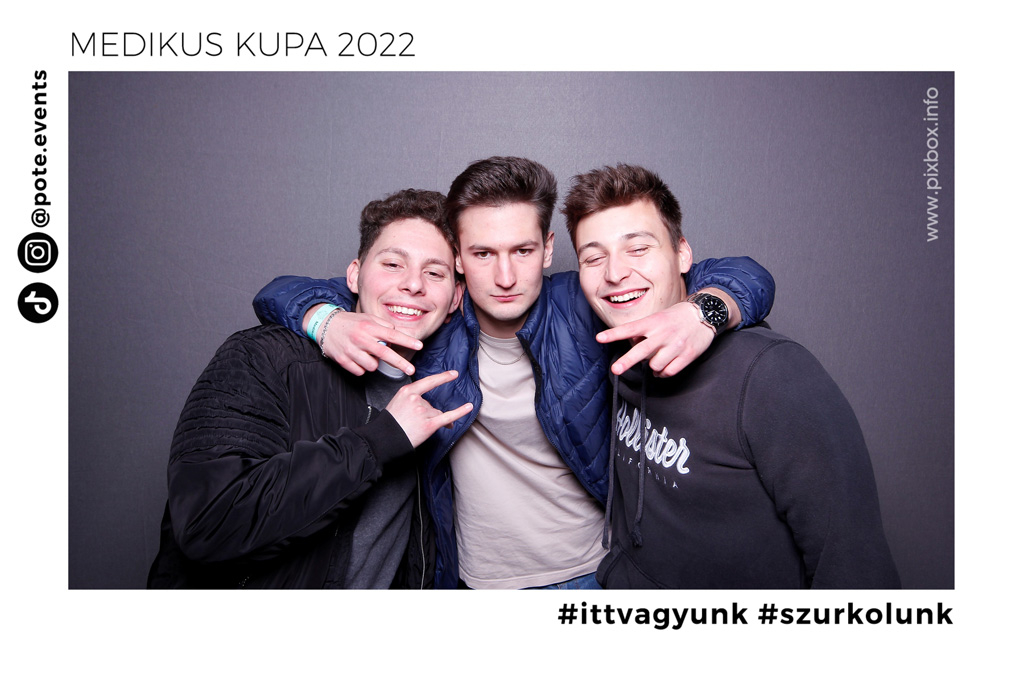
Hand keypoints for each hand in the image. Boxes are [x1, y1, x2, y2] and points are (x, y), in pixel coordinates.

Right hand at [310, 306, 422, 375]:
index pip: (392, 334)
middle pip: (384, 353)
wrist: (325, 326)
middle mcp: (361, 338)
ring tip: (367, 355)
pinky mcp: (343, 360)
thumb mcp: (367, 318)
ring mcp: (351, 350)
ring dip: (374, 363)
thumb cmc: (351, 322)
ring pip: (372, 366)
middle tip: (411, 370)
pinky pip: (360, 371)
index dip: (407, 341)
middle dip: (400, 363)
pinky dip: (362, 368)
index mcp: (369, 326)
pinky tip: (357, 359)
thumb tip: (396, 333)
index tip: (419, 346)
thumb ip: (383, 325)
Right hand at [386, 371, 473, 447]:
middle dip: (427, 415)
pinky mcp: (428, 424)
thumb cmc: (390, 424)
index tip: (453, 374)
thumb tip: (434, 409)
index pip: (429, 382)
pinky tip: (468, 407)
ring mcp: (422, 412)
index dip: (442, 378)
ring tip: (416, 429)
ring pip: (436, 414)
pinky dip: (460, 412)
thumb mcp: (397, 403)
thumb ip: (413, 400)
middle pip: (431, 405)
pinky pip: (447, 416)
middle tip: (412, 424)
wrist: (384, 439)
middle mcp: (415, 399)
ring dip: (432, 421)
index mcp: (407, 391)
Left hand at [596, 301, 713, 377]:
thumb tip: (631, 346)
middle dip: (627, 361)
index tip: (599, 338)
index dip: (614, 334)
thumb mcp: (658, 318)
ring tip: (656, 359)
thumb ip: (644, 332)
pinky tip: (664, 367)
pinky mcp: (687, 355)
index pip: (630, 329)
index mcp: (653, 322)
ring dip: (652, 366)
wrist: (704, 314)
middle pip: (641, 351)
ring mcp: (675, 345)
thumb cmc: (676, 317)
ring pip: (655, 365)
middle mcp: (663, 333)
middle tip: (615, 370)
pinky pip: (669, 371)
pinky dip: (663, 373)